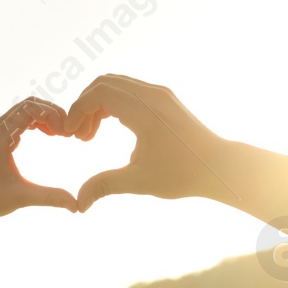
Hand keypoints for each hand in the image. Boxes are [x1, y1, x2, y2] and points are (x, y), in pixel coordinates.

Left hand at [0, 97, 78, 227]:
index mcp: (0, 135)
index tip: (66, 133)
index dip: (53, 116)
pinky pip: (16, 121)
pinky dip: (34, 123)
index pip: (31, 108)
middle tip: (68, 130)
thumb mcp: (22, 198)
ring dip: (43, 117)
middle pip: (28, 105)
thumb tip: (77, 206)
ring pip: (22, 111)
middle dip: (51, 113)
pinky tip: (47, 136)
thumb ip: (51, 198)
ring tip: (60, 133)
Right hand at [64, 75, 231, 210]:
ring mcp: (160, 94)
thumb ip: (105, 185)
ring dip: (98, 105)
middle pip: (104, 83)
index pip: (99, 94)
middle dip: (85, 106)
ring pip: (116, 85)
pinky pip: (130, 90)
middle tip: (78, 137)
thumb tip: (78, 204)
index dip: (77, 110)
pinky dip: (113, 104)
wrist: (218, 166)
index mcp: (145, 111)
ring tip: (90, 136)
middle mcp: (152, 95)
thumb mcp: (140, 182)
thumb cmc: (183, 174)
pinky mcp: (165, 98)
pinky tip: (109, 128)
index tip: (69, 134)